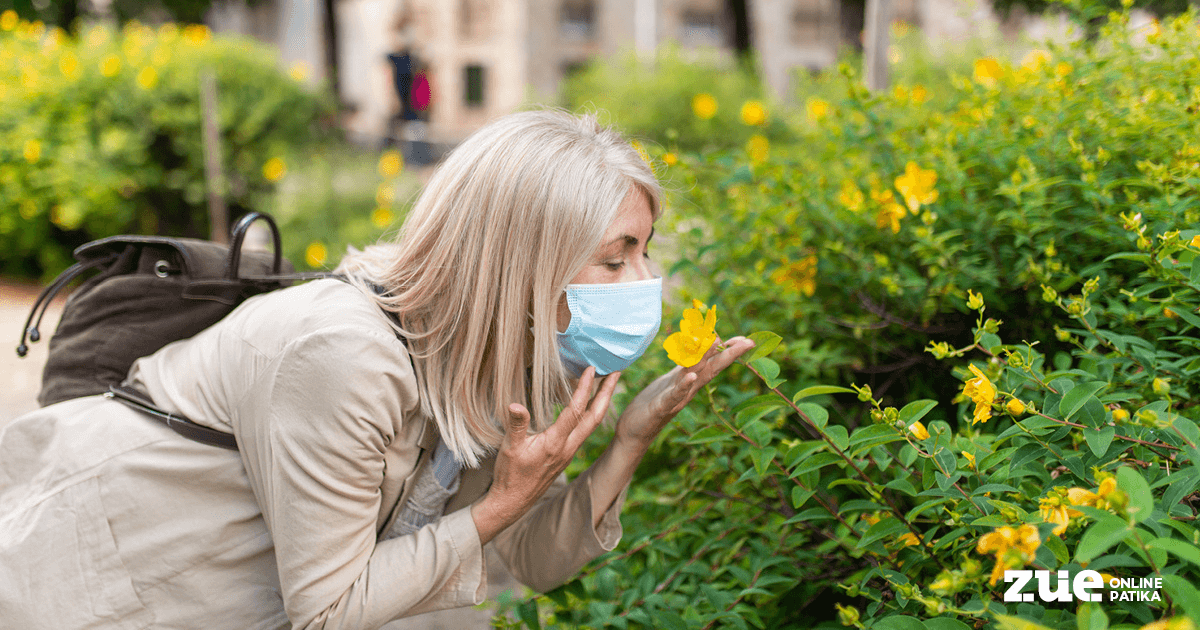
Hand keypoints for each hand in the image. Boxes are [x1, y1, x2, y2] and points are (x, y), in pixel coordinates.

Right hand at [471, 366, 620, 544]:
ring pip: (592, 424)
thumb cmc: (511, 474)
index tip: (591, 369)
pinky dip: (591, 414)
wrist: (513, 501)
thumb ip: (517, 425)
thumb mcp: (510, 447)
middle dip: (607, 393)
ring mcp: (569, 452)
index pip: (575, 411)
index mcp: (555, 443)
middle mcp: (568, 447)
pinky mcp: (566, 455)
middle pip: (594, 417)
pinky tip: (589, 407)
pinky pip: (585, 430)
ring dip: (601, 403)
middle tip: (617, 373)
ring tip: (608, 385)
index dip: (584, 388)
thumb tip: (516, 405)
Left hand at [615, 335, 755, 447]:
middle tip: (748, 342)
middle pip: (711, 368)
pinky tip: (691, 377)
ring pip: (695, 377)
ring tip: (717, 342)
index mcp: (689, 381)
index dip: (728, 350)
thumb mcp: (671, 381)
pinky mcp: (661, 408)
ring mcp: (677, 399)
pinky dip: (683, 386)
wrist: (634, 431)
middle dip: (729, 354)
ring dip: (705, 359)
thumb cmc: (652, 404)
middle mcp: (688, 390)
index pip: (712, 362)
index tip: (746, 339)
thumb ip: (685, 368)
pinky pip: (674, 396)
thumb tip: (696, 351)